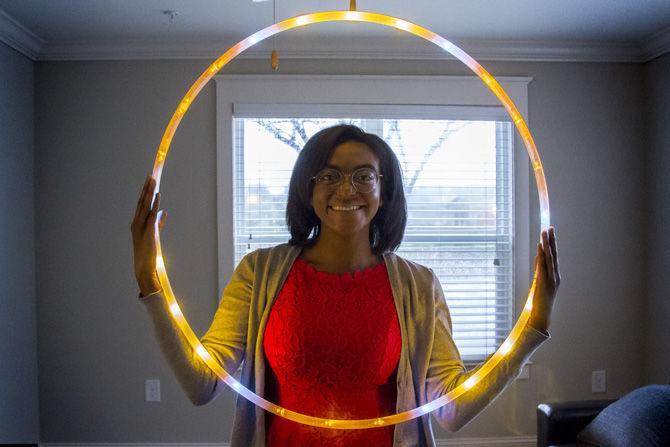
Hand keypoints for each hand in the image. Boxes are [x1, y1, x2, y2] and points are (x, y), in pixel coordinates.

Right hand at [131, 176, 166, 295]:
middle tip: (150, 176)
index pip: (141, 204)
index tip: (149, 182)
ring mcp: (140, 227)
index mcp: (136, 223)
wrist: (145, 267)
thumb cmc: (149, 252)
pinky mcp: (148, 232)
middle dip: (146, 188)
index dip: (145, 192)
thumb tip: (164, 212)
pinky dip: (155, 204)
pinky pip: (151, 214)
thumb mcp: (153, 234)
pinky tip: (158, 196)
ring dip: (149, 192)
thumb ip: (158, 223)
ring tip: (153, 180)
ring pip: (144, 205)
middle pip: (141, 202)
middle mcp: (136, 223)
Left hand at [529, 226, 559, 331]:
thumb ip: (539, 269)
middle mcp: (555, 276)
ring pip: (550, 257)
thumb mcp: (539, 282)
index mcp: (554, 276)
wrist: (540, 316)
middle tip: (550, 227)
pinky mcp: (544, 282)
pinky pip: (543, 265)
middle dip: (552, 240)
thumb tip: (538, 256)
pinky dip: (542, 254)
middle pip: (554, 254)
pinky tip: (541, 246)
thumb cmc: (539, 301)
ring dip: (547, 244)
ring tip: (545, 231)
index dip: (552, 244)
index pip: (553, 256)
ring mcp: (551, 279)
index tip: (549, 232)